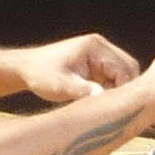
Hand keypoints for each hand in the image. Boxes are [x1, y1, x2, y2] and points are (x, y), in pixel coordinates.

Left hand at [16, 33, 139, 102]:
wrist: (26, 68)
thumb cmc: (41, 74)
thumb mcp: (62, 86)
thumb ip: (84, 91)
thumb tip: (104, 100)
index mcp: (95, 47)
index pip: (125, 67)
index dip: (126, 89)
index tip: (120, 107)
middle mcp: (100, 47)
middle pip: (129, 68)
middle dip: (125, 89)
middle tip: (115, 108)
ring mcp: (98, 54)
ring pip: (122, 73)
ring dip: (118, 90)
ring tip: (105, 105)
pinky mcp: (94, 63)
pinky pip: (112, 76)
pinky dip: (110, 89)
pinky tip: (99, 101)